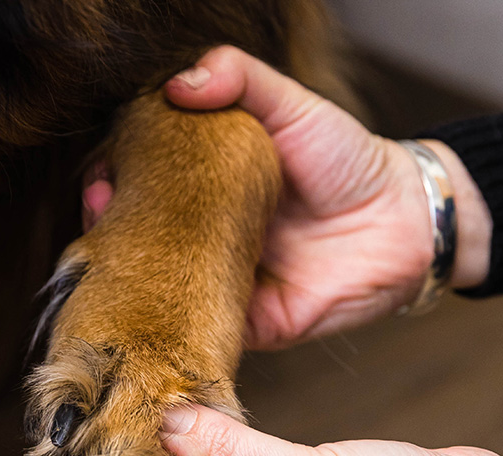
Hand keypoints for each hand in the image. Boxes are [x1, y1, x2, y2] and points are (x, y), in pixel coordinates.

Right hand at [83, 46, 491, 348]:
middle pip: (140, 237)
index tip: (99, 173)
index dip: (115, 179)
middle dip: (107, 225)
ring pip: (158, 285)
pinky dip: (169, 319)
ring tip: (106, 247)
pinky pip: (197, 327)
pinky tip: (147, 301)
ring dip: (126, 272)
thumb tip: (177, 83)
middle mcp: (207, 236)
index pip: (145, 185)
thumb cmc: (349, 159)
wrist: (405, 221)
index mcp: (210, 188)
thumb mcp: (293, 105)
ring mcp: (222, 281)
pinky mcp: (244, 321)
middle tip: (97, 205)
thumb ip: (241, 80)